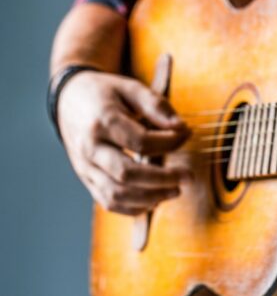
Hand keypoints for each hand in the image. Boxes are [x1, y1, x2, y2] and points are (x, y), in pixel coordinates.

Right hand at [58, 71, 190, 214]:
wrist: (69, 99)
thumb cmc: (106, 93)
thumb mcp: (131, 88)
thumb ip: (156, 106)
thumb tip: (181, 128)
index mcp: (101, 122)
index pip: (140, 142)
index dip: (169, 143)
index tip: (186, 135)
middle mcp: (90, 148)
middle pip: (127, 174)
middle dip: (163, 179)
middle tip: (189, 177)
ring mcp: (85, 167)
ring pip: (116, 194)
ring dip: (150, 197)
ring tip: (175, 190)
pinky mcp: (86, 179)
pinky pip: (108, 202)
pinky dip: (134, 207)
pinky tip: (155, 199)